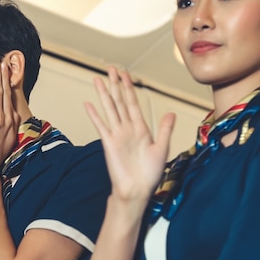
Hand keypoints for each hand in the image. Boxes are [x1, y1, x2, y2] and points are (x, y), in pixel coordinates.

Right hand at [85, 67, 174, 201]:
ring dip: (104, 94)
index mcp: (141, 128)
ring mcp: (116, 134)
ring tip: (98, 79)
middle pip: (120, 101)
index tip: (125, 74)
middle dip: (116, 84)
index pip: (133, 103)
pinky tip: (89, 104)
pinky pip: (101, 125)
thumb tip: (170, 112)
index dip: (129, 87)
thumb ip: (164, 129)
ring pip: (110, 109)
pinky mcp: (108, 143)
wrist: (137, 190)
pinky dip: (94, 114)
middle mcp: (127, 128)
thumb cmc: (149, 174)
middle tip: (112, 69)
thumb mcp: (162, 148)